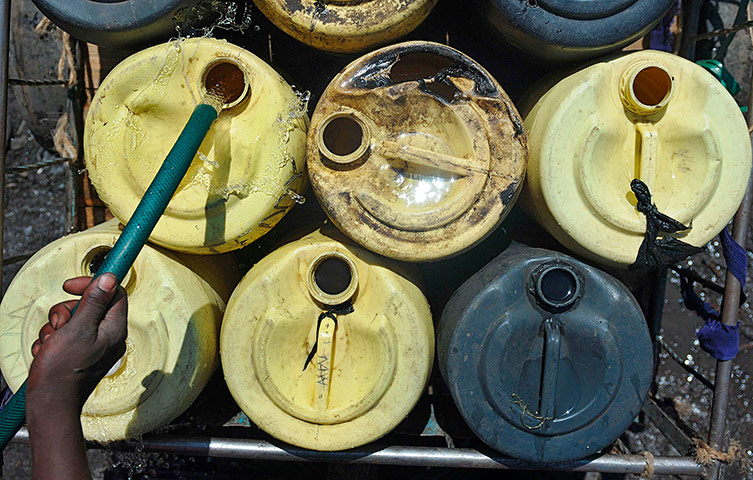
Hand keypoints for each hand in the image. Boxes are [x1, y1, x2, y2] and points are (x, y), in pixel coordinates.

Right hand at [27, 274, 127, 411]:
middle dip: (66, 311)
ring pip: (72, 321)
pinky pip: (63, 337)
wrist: (49, 405)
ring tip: (51, 344)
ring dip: (55, 329)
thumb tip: (110, 278)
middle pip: (88, 306)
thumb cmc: (63, 371)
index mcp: (114, 328)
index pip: (113, 293)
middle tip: (59, 325)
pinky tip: (47, 353)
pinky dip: (51, 342)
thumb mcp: (78, 329)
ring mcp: (92, 346)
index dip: (92, 284)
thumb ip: (94, 302)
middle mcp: (107, 336)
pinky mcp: (77, 355)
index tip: (70, 287)